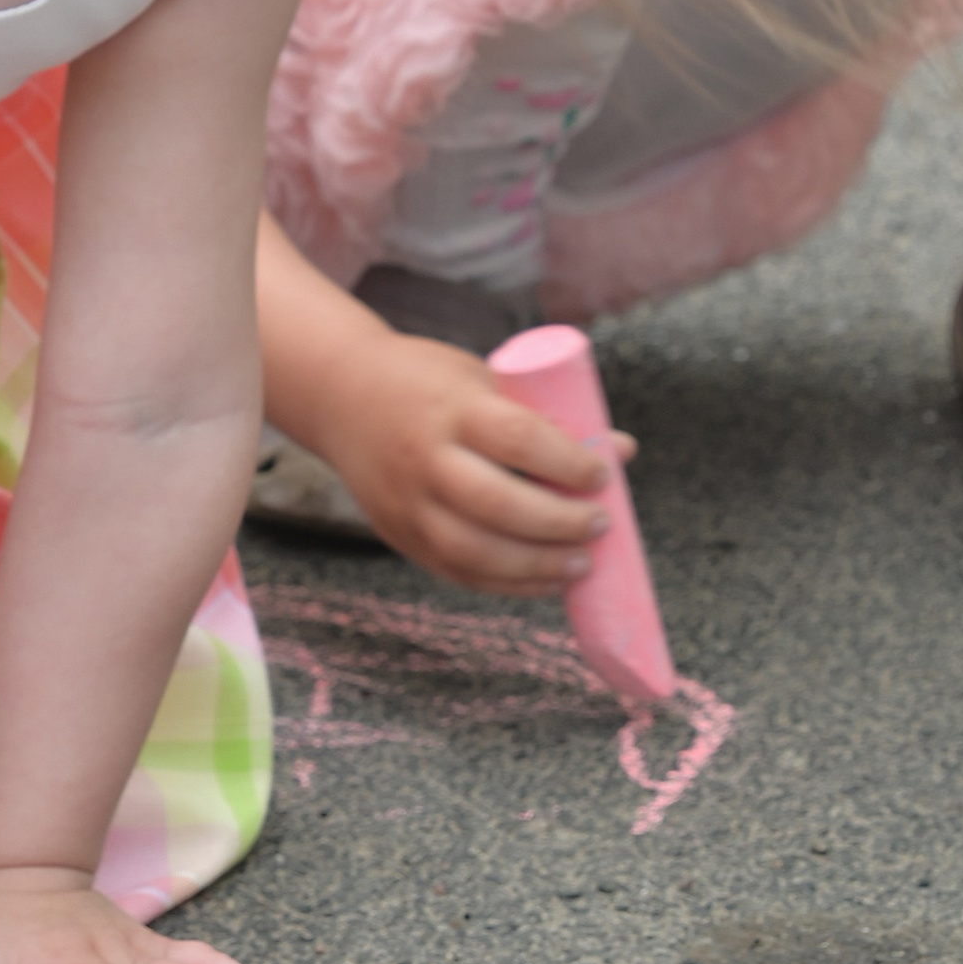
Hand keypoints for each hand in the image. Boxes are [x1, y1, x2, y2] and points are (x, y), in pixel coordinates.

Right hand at [315, 325, 628, 592]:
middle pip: (496, 504)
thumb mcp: (485, 379)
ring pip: (474, 550)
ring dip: (535, 566)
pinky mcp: (398, 534)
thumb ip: (546, 418)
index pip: (517, 439)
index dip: (566, 462)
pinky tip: (545, 582)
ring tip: (581, 564)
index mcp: (452, 408)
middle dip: (558, 522)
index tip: (602, 474)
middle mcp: (424, 458)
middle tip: (599, 524)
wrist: (340, 394)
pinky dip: (507, 584)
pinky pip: (456, 572)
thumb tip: (622, 450)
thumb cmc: (429, 383)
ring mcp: (407, 502)